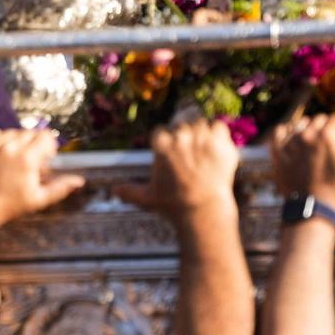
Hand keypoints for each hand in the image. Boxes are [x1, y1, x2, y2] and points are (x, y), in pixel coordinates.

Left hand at [0, 129, 85, 227]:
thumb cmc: (8, 207)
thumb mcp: (38, 200)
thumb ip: (60, 188)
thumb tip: (80, 181)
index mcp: (27, 159)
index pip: (46, 136)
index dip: (48, 147)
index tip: (44, 159)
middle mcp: (10, 147)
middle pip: (30, 133)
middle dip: (33, 145)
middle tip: (28, 164)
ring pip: (12, 132)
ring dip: (16, 142)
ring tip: (12, 160)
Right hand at [115, 118, 239, 220]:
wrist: (204, 211)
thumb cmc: (174, 205)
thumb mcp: (148, 198)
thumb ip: (130, 191)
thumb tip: (114, 191)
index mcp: (161, 144)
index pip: (161, 131)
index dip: (166, 142)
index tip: (171, 154)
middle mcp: (180, 136)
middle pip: (181, 123)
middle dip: (184, 136)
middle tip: (190, 155)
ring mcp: (202, 137)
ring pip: (200, 122)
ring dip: (201, 133)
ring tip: (203, 152)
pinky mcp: (220, 142)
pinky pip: (218, 126)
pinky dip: (218, 134)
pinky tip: (216, 148)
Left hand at [270, 114, 334, 212]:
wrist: (313, 202)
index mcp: (328, 135)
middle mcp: (308, 134)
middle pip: (319, 119)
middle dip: (325, 129)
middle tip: (326, 147)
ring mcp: (290, 140)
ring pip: (302, 122)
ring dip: (308, 130)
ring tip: (312, 147)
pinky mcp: (277, 148)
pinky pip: (282, 129)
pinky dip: (288, 133)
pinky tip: (296, 144)